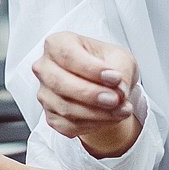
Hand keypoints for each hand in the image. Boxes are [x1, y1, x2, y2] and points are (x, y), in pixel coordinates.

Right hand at [33, 32, 141, 157]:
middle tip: (116, 99)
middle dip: (91, 94)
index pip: (67, 55)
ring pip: (65, 108)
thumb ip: (121, 71)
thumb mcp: (121, 58)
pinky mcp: (51, 116)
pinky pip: (68, 125)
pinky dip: (94, 124)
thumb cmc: (107, 64)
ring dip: (97, 112)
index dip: (91, 69)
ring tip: (123, 109)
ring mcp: (45, 93)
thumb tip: (119, 90)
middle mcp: (45, 68)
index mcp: (58, 44)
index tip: (115, 78)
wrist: (106, 84)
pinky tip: (111, 117)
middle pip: (60, 83)